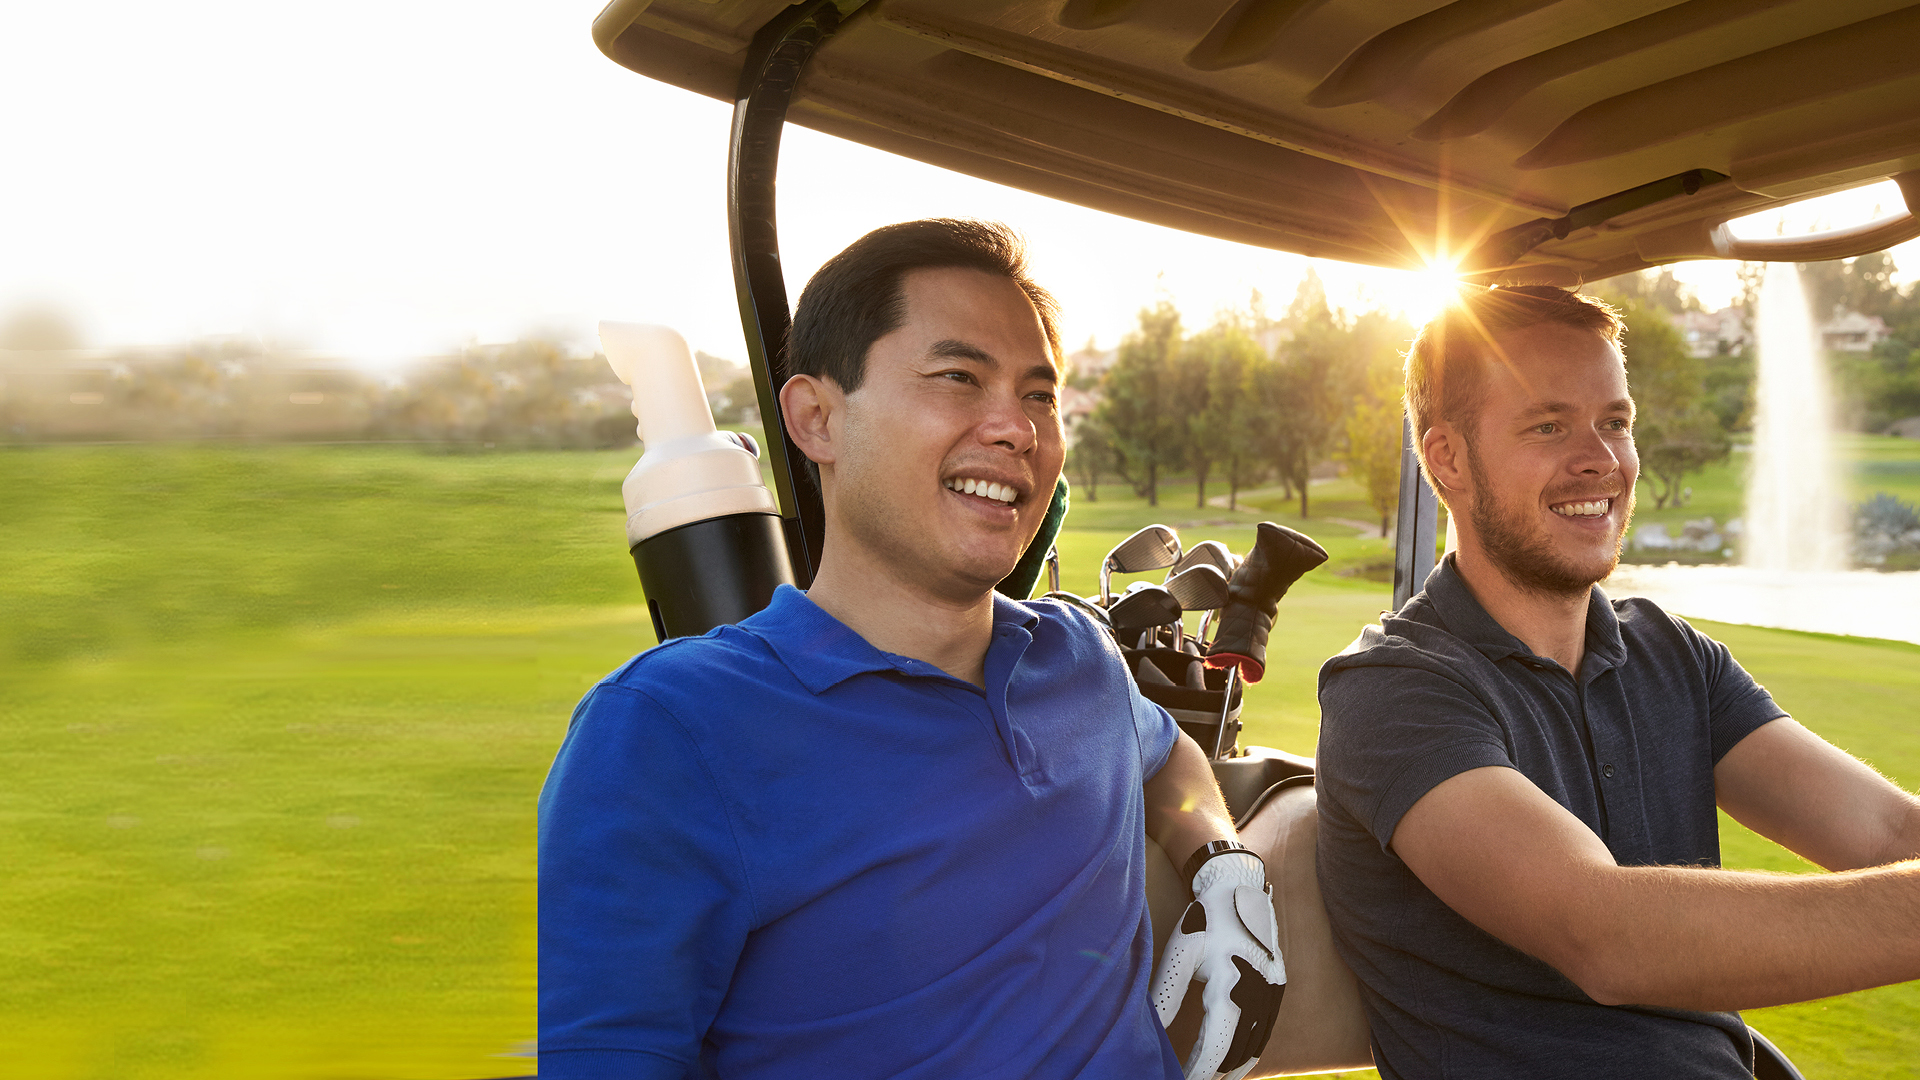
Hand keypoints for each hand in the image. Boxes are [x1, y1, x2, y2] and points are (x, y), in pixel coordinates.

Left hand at [1153, 852, 1285, 1079]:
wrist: (1239, 887)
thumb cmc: (1204, 919)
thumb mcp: (1179, 952)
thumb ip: (1165, 994)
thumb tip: (1151, 1030)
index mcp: (1231, 980)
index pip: (1217, 1041)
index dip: (1200, 1068)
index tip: (1180, 1079)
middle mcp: (1259, 990)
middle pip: (1238, 1050)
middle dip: (1215, 1073)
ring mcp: (1272, 991)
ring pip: (1255, 1045)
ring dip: (1233, 1067)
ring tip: (1209, 1079)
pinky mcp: (1278, 988)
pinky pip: (1265, 1031)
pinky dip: (1249, 1052)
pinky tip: (1231, 1062)